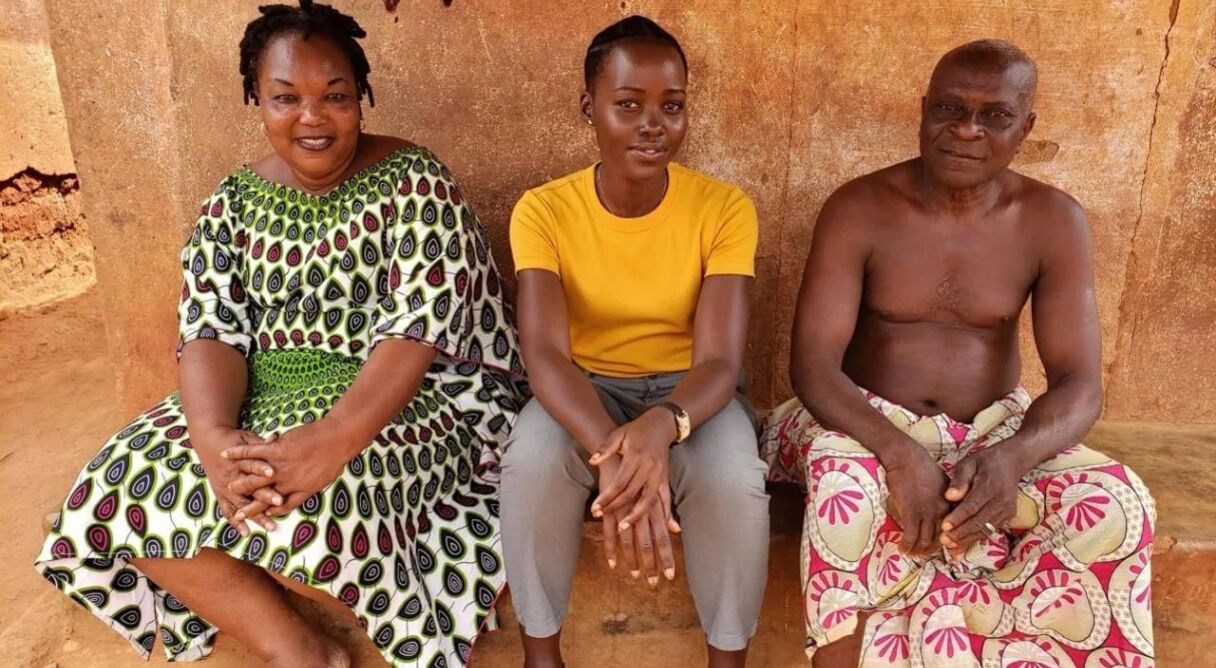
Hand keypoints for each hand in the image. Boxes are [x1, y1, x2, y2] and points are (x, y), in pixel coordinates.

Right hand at [192, 426, 279, 534]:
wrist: (209, 442)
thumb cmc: (233, 440)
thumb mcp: (247, 439)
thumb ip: (261, 444)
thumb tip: (276, 439)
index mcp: (239, 460)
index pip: (252, 464)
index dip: (262, 468)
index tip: (273, 473)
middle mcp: (232, 476)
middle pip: (249, 488)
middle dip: (264, 496)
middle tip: (279, 502)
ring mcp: (225, 488)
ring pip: (242, 504)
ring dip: (256, 516)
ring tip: (271, 526)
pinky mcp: (221, 495)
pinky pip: (228, 511)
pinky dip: (236, 523)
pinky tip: (247, 533)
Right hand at [222, 419, 355, 518]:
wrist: (337, 440)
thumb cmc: (331, 463)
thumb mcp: (316, 486)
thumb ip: (297, 499)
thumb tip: (280, 510)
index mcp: (292, 489)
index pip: (269, 505)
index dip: (255, 512)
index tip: (243, 519)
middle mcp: (282, 480)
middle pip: (257, 493)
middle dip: (243, 502)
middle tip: (232, 511)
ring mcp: (278, 464)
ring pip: (252, 474)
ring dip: (238, 479)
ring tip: (227, 484)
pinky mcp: (277, 448)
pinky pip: (253, 451)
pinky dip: (239, 453)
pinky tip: (227, 453)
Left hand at [589, 408, 679, 531]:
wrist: (660, 425)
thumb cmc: (636, 430)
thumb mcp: (619, 434)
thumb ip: (606, 448)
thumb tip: (592, 460)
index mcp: (635, 457)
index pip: (619, 483)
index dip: (606, 498)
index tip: (595, 509)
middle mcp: (648, 468)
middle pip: (631, 494)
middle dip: (615, 507)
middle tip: (600, 517)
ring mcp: (659, 474)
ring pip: (648, 500)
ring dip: (636, 516)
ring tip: (622, 527)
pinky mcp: (666, 478)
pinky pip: (665, 498)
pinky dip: (664, 513)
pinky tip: (661, 526)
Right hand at [596, 456, 677, 586]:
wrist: (621, 452)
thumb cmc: (640, 473)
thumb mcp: (657, 491)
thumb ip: (666, 512)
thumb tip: (677, 529)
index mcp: (654, 509)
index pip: (663, 537)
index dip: (666, 556)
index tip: (670, 575)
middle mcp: (642, 512)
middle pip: (649, 543)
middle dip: (652, 564)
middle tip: (654, 583)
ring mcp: (626, 511)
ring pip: (631, 541)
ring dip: (633, 560)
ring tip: (635, 576)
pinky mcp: (611, 509)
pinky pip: (610, 532)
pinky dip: (612, 548)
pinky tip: (612, 562)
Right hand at [881, 442, 951, 556]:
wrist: (906, 457)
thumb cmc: (920, 467)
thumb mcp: (941, 483)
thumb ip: (944, 500)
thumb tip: (939, 513)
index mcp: (951, 504)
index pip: (955, 529)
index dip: (951, 543)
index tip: (945, 551)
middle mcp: (943, 511)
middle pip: (942, 539)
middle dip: (932, 551)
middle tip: (922, 555)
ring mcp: (928, 512)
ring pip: (926, 541)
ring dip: (918, 551)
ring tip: (910, 553)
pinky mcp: (912, 511)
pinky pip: (911, 536)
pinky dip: (906, 545)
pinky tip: (901, 547)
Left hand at [940, 446, 1022, 551]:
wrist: (1011, 463)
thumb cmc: (984, 462)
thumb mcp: (969, 463)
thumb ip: (959, 479)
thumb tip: (949, 496)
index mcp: (990, 486)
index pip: (972, 505)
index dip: (958, 518)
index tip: (944, 526)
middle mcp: (1001, 501)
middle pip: (979, 522)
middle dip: (960, 533)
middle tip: (943, 540)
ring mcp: (1006, 511)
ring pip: (985, 530)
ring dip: (966, 540)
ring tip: (949, 546)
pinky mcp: (1007, 517)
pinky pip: (989, 531)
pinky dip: (974, 540)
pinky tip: (960, 546)